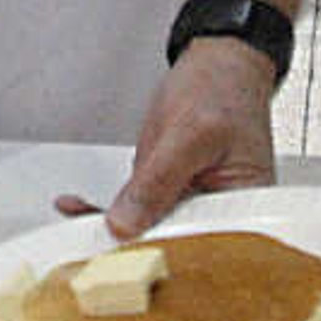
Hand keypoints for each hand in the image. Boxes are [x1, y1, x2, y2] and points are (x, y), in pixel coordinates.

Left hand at [50, 39, 279, 238]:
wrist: (217, 63)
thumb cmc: (222, 90)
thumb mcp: (189, 134)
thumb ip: (157, 183)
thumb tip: (125, 225)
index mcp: (244, 210)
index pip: (200, 251)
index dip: (160, 258)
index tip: (119, 257)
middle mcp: (219, 216)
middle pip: (173, 248)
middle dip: (130, 250)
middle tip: (90, 248)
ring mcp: (191, 205)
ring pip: (150, 232)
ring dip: (113, 231)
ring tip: (77, 229)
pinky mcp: (170, 194)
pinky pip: (138, 210)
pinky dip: (108, 210)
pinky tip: (78, 208)